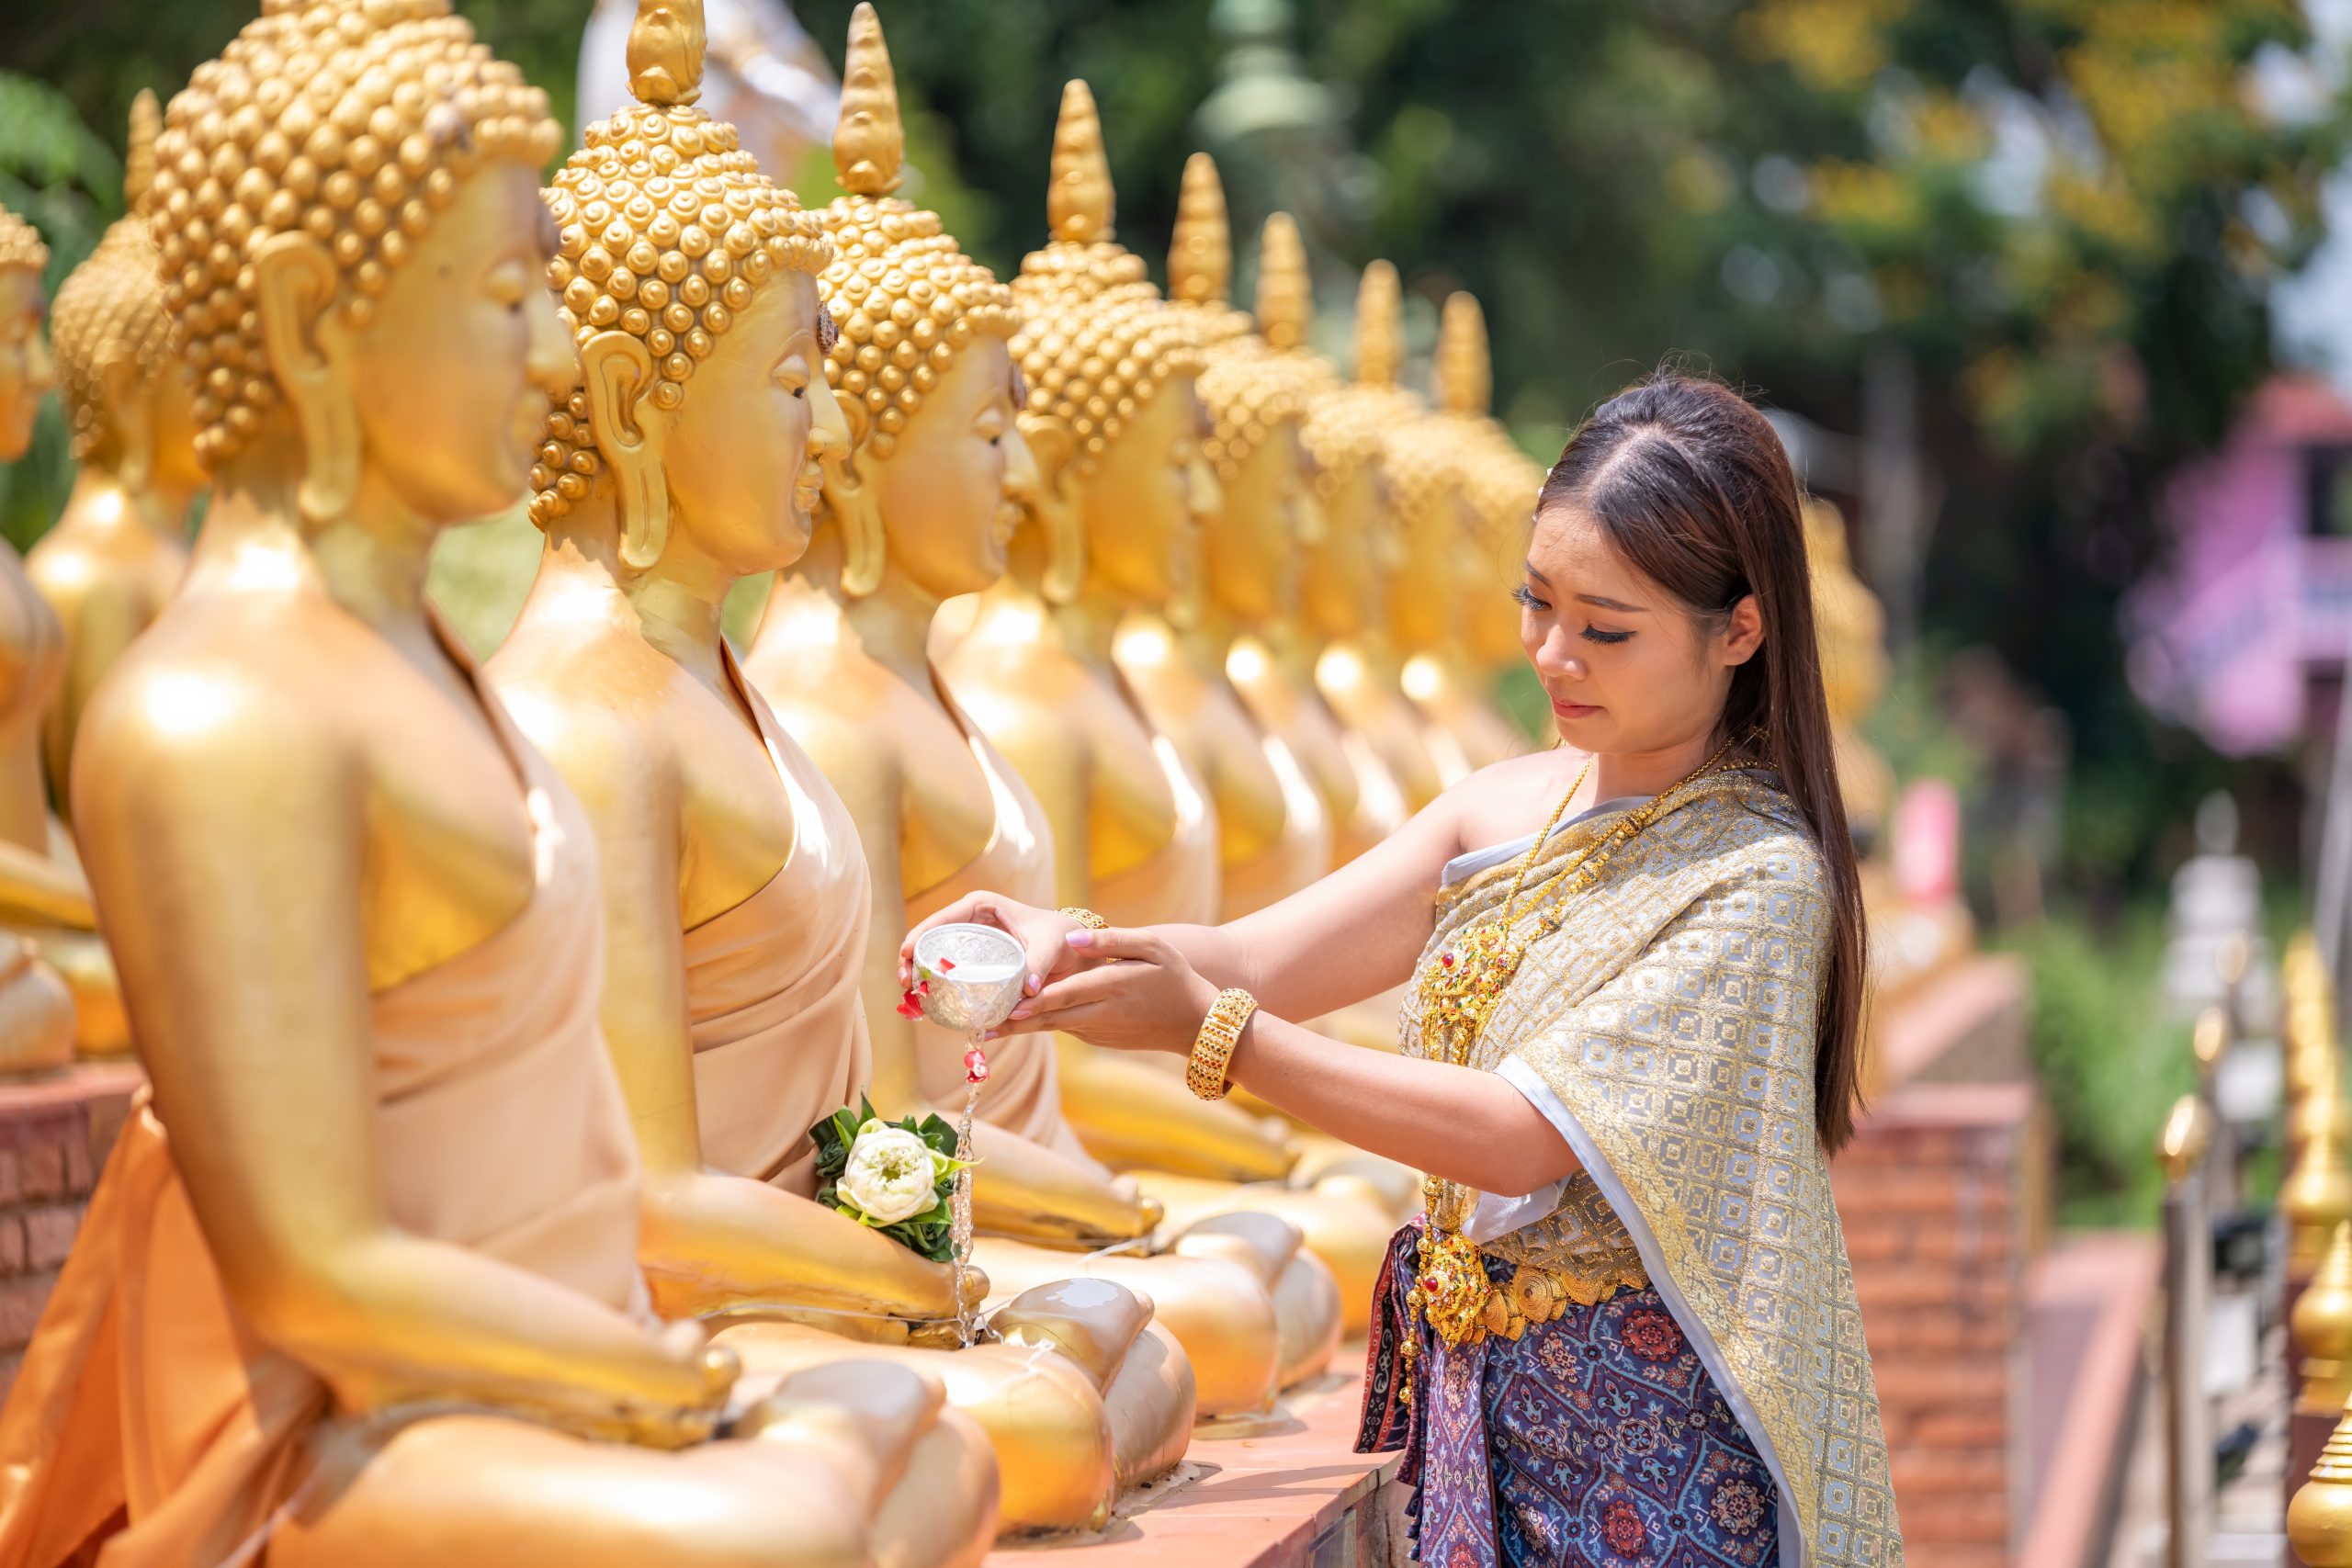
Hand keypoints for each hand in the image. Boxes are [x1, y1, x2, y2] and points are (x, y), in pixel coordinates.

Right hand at [899, 891, 1092, 996]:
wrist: (1074, 949)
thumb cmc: (1061, 937)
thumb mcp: (1051, 946)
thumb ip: (1039, 965)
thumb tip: (1027, 990)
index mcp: (982, 906)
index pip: (942, 918)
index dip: (919, 936)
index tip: (906, 957)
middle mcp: (971, 921)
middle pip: (930, 938)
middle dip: (911, 959)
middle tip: (906, 985)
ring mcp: (970, 942)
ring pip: (934, 956)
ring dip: (920, 976)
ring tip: (913, 999)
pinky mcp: (974, 962)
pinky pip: (949, 971)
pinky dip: (937, 987)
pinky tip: (928, 1005)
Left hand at [985, 926, 1219, 1054]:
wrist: (1198, 1024)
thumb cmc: (1176, 977)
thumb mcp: (1152, 946)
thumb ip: (1110, 940)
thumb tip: (1072, 937)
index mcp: (1112, 987)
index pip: (1066, 995)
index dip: (1034, 1002)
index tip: (1004, 1007)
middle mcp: (1102, 1015)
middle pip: (1051, 1019)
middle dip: (1014, 1025)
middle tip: (979, 1028)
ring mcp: (1099, 1032)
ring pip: (1054, 1028)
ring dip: (1022, 1029)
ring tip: (987, 1028)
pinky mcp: (1099, 1039)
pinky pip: (1067, 1029)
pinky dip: (1042, 1027)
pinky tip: (1019, 1023)